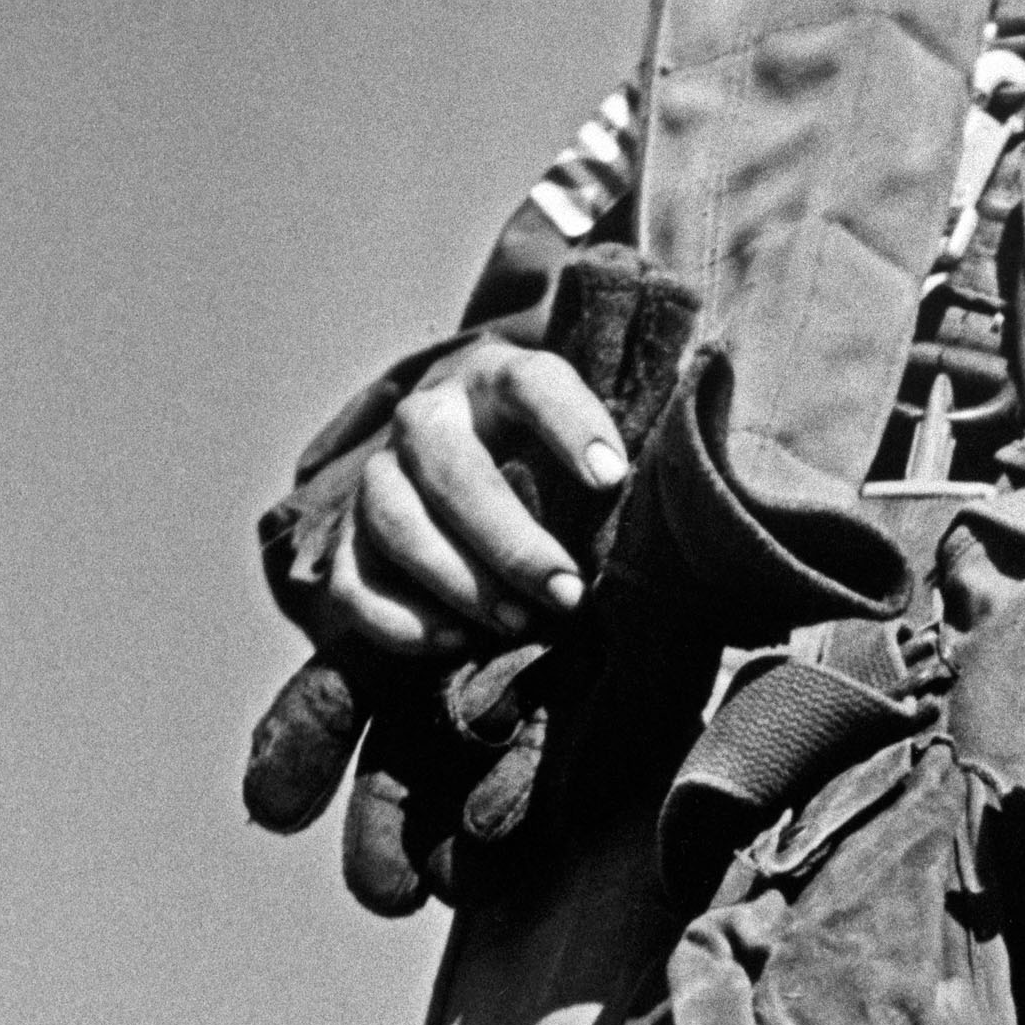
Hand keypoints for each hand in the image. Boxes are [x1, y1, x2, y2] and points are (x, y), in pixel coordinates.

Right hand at [313, 337, 626, 668]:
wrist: (466, 488)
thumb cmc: (554, 477)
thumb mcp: (587, 458)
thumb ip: (620, 474)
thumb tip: (675, 513)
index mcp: (495, 381)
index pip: (531, 382)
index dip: (569, 424)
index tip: (613, 479)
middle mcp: (427, 419)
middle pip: (450, 466)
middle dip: (509, 538)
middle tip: (567, 593)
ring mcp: (378, 478)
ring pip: (394, 519)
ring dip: (458, 579)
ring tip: (518, 625)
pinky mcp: (349, 542)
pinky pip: (353, 583)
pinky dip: (399, 619)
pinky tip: (456, 644)